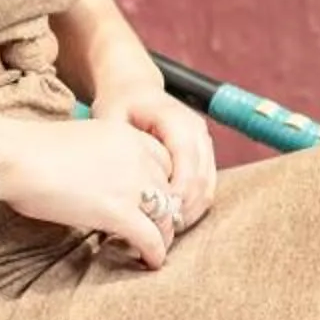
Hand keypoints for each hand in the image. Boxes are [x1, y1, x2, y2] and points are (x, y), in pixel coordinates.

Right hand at [0, 115, 178, 266]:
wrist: (18, 157)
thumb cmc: (33, 151)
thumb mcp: (81, 141)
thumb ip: (101, 158)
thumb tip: (97, 180)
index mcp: (128, 136)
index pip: (165, 161)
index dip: (162, 184)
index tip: (154, 200)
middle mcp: (139, 157)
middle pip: (168, 189)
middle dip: (165, 211)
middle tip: (157, 227)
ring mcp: (132, 185)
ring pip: (164, 216)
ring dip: (164, 235)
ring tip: (157, 249)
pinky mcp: (120, 212)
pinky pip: (150, 237)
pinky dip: (155, 253)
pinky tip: (151, 262)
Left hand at [113, 87, 215, 230]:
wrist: (134, 87)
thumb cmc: (119, 103)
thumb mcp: (111, 119)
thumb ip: (120, 150)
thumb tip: (122, 185)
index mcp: (176, 120)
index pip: (186, 163)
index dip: (175, 194)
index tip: (155, 218)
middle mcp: (197, 131)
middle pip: (202, 179)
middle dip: (183, 210)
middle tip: (160, 232)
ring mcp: (204, 142)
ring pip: (208, 186)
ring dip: (190, 211)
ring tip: (165, 230)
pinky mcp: (204, 154)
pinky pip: (207, 185)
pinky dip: (193, 205)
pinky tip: (172, 218)